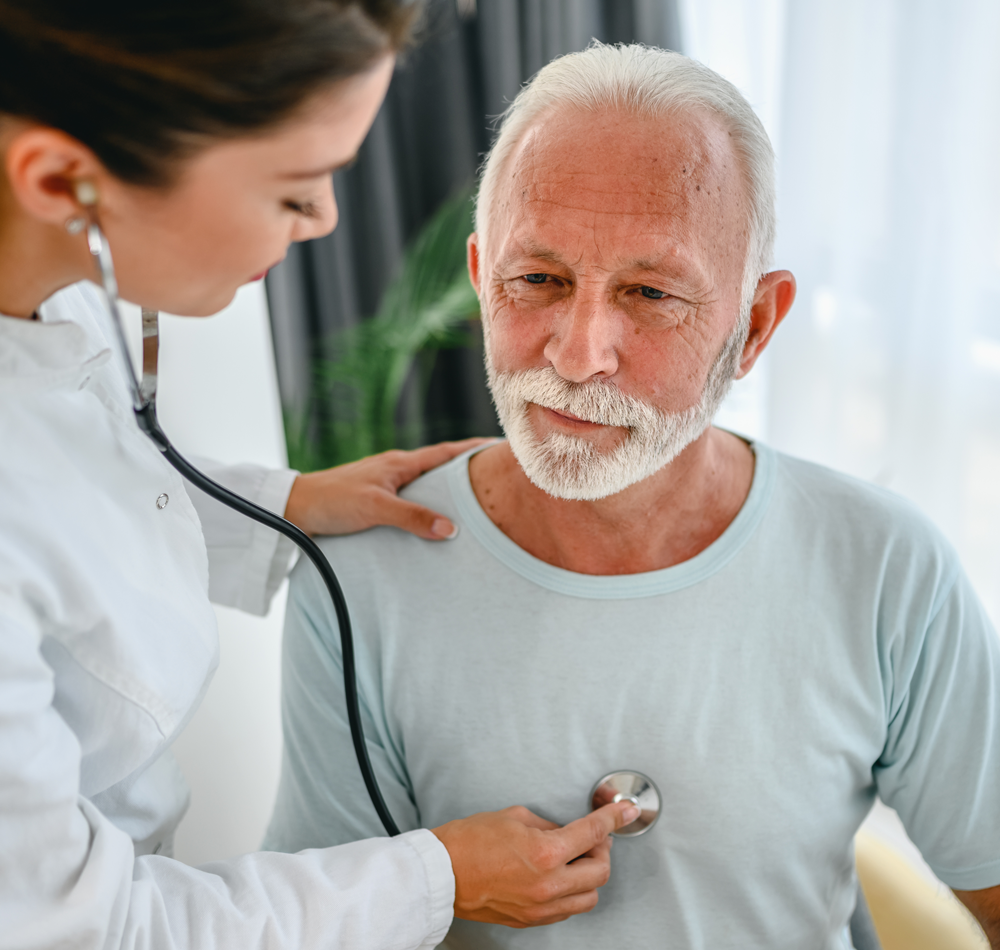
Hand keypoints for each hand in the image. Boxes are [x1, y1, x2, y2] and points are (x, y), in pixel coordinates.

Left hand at [283, 438, 492, 538]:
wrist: (294, 509)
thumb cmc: (331, 501)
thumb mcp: (375, 509)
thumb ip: (413, 518)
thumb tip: (451, 529)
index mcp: (399, 463)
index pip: (447, 452)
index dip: (475, 449)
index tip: (502, 446)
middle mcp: (395, 470)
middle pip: (441, 466)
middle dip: (468, 468)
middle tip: (498, 474)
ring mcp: (386, 484)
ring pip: (426, 483)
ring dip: (449, 488)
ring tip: (474, 499)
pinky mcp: (375, 500)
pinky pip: (412, 498)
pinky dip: (429, 503)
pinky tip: (434, 518)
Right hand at [432, 801, 639, 927]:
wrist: (441, 873)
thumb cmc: (469, 841)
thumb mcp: (515, 817)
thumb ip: (548, 825)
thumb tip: (567, 831)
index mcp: (545, 853)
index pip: (593, 833)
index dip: (613, 819)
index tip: (625, 812)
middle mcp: (548, 885)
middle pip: (600, 872)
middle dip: (602, 851)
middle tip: (591, 838)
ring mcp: (540, 907)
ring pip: (589, 897)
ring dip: (588, 876)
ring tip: (573, 859)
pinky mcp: (530, 919)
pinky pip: (567, 909)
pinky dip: (571, 892)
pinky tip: (558, 876)